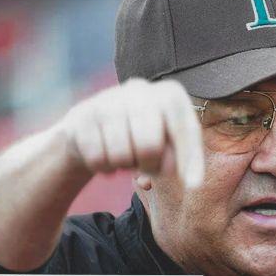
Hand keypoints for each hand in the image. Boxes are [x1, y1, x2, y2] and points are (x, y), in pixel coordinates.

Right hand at [59, 78, 203, 187]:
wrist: (91, 128)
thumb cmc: (140, 139)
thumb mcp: (165, 147)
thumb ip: (176, 157)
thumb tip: (171, 168)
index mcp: (169, 95)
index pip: (185, 128)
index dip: (190, 158)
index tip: (193, 185)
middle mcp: (140, 89)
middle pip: (150, 146)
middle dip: (149, 165)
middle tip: (143, 165)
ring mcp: (109, 100)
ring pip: (121, 155)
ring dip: (124, 165)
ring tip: (124, 155)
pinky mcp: (82, 115)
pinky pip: (97, 158)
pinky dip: (104, 167)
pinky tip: (104, 155)